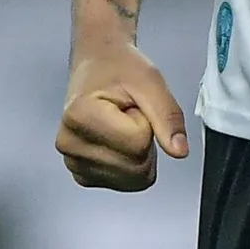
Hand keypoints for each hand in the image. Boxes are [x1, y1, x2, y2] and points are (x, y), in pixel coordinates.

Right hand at [57, 40, 188, 191]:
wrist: (98, 64)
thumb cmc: (119, 68)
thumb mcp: (150, 81)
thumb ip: (168, 117)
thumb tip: (179, 151)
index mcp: (80, 116)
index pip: (138, 144)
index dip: (147, 123)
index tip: (132, 105)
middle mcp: (69, 143)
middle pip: (136, 168)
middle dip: (144, 140)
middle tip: (129, 115)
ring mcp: (72, 162)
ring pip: (133, 180)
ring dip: (137, 153)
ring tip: (122, 125)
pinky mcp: (81, 174)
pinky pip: (124, 184)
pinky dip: (129, 164)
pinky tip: (116, 140)